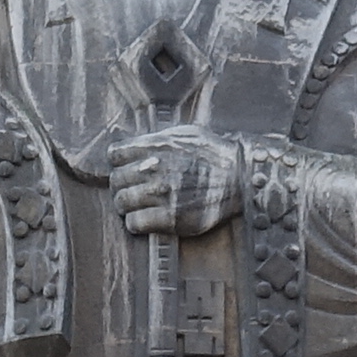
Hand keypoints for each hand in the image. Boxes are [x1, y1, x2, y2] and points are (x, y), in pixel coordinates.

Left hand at [110, 131, 245, 233]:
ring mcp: (161, 194)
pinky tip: (146, 219)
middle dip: (122, 186)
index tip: (125, 169)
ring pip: (122, 202)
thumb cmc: (215, 154)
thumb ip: (157, 139)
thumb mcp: (185, 134)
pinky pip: (135, 222)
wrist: (241, 177)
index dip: (119, 163)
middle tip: (132, 191)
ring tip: (138, 206)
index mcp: (156, 147)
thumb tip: (135, 144)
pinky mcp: (170, 217)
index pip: (115, 155)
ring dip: (127, 206)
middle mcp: (155, 169)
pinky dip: (136, 222)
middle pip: (116, 180)